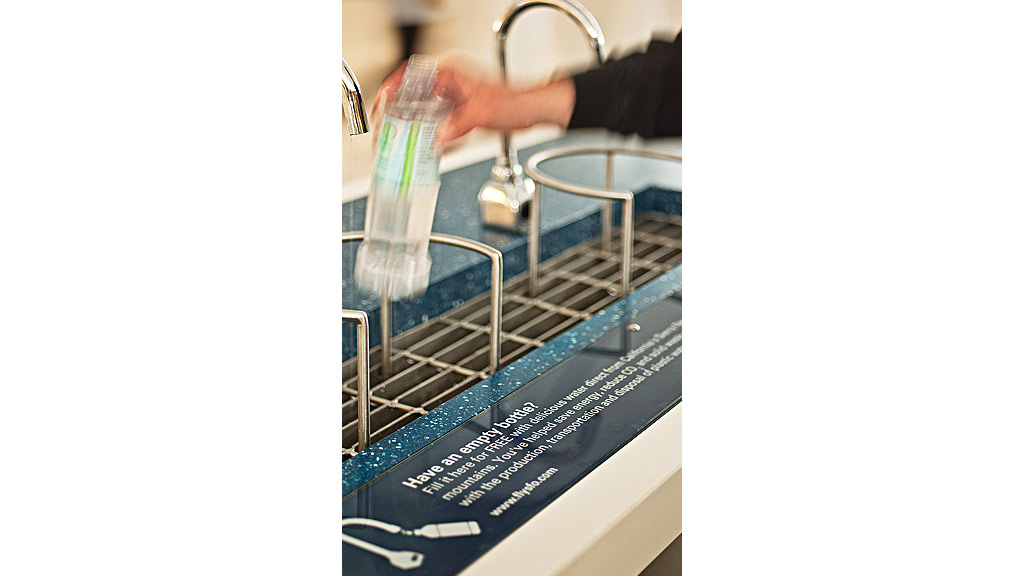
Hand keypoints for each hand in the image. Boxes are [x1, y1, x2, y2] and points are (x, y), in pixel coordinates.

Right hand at [372, 58, 575, 144]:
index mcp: (452, 71)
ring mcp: (455, 94)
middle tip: (385, 124)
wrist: (533, 110)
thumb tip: (439, 138)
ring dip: (413, 121)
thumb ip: (458, 125)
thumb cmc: (515, 101)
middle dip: (398, 108)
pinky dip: (431, 131)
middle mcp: (451, 80)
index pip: (412, 73)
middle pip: (413, 91)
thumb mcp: (482, 113)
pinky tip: (427, 143)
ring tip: (399, 135)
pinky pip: (438, 119)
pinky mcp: (461, 109)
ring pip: (424, 106)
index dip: (393, 86)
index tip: (382, 101)